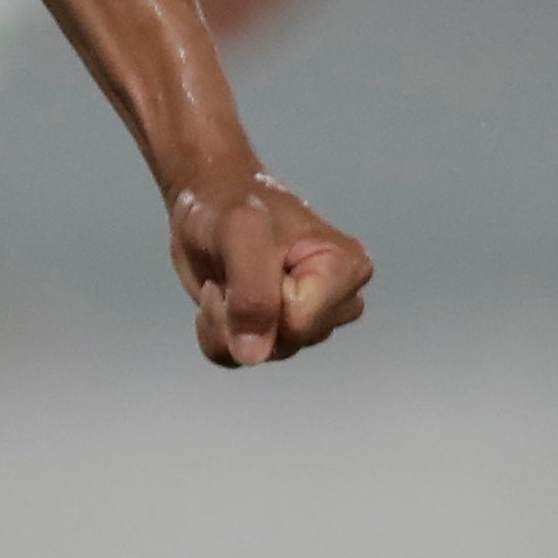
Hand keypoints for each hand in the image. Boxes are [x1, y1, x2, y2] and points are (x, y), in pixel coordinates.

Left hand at [162, 171, 368, 368]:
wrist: (210, 199)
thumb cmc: (234, 204)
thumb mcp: (241, 232)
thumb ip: (252, 292)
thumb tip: (254, 355)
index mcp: (347, 268)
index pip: (301, 321)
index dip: (265, 297)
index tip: (257, 256)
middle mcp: (337, 301)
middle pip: (285, 342)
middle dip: (244, 312)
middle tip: (235, 265)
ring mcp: (307, 322)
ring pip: (260, 353)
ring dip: (227, 319)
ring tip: (229, 274)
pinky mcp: (276, 334)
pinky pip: (238, 359)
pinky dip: (216, 331)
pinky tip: (221, 296)